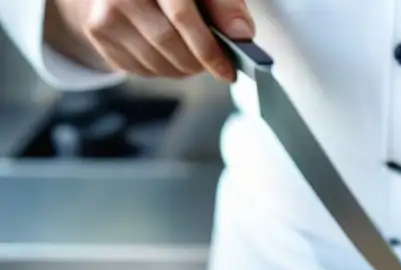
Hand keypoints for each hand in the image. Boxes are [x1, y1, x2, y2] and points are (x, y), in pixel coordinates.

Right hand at [51, 0, 253, 81]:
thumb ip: (224, 5)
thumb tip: (243, 35)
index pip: (182, 17)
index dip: (209, 49)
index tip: (228, 71)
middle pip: (169, 45)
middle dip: (198, 62)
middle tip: (214, 64)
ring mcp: (104, 14)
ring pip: (156, 63)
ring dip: (183, 69)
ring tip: (191, 55)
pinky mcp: (97, 34)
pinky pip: (142, 69)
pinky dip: (163, 69)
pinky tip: (167, 52)